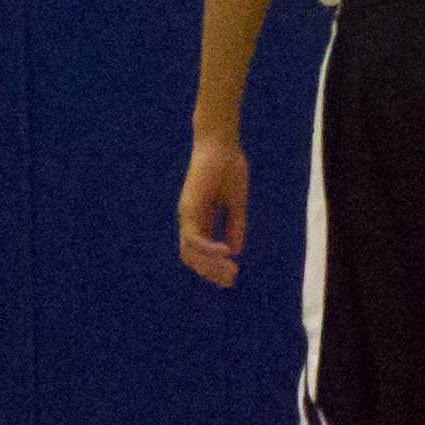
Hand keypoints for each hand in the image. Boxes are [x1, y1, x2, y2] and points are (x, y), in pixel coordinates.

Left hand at [179, 135, 249, 287]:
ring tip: (230, 272)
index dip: (214, 266)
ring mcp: (188, 213)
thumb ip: (235, 225)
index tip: (232, 275)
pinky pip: (194, 236)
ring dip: (209, 265)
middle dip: (211, 271)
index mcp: (200, 218)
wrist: (221, 143)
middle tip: (231, 281)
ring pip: (190, 251)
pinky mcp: (190, 207)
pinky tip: (226, 252)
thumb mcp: (236, 203)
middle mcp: (190, 218)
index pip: (200, 250)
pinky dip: (209, 248)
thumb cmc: (229, 167)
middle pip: (192, 256)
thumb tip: (234, 251)